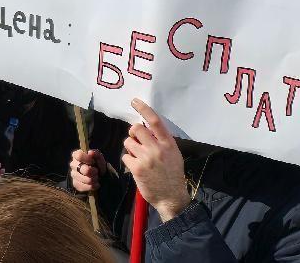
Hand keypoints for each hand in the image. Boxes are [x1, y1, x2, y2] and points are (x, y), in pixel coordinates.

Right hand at [69, 148, 102, 193]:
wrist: (98, 177)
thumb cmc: (97, 165)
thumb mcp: (99, 159)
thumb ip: (96, 154)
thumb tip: (90, 152)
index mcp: (77, 155)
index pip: (79, 155)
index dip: (87, 159)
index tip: (93, 162)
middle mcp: (73, 164)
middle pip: (83, 169)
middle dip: (93, 172)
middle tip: (97, 172)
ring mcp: (73, 175)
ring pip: (85, 179)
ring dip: (94, 179)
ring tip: (97, 178)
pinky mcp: (75, 184)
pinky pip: (85, 187)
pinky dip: (92, 186)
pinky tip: (95, 184)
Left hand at [121, 98, 189, 221]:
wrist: (171, 198)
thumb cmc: (172, 175)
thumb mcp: (174, 155)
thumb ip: (162, 142)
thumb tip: (147, 129)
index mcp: (168, 144)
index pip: (155, 121)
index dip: (144, 109)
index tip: (135, 101)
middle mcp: (157, 148)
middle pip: (135, 129)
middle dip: (133, 133)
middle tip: (136, 141)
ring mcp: (146, 158)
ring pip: (127, 142)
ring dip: (130, 148)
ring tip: (138, 157)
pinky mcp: (136, 168)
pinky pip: (125, 157)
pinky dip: (129, 161)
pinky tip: (136, 168)